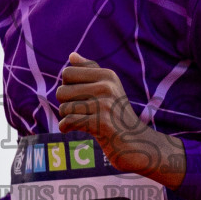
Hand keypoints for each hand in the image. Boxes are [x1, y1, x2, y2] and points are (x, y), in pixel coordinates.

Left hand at [54, 52, 184, 185]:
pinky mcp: (102, 123)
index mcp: (108, 75)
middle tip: (77, 113)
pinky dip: (65, 127)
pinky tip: (68, 130)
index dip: (67, 86)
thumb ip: (90, 71)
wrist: (138, 143)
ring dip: (66, 118)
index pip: (68, 73)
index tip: (77, 98)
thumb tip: (72, 55)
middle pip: (62, 90)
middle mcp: (107, 87)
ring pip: (64, 108)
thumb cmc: (118, 116)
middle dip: (64, 104)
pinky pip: (69, 121)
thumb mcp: (109, 89)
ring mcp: (105, 105)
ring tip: (79, 122)